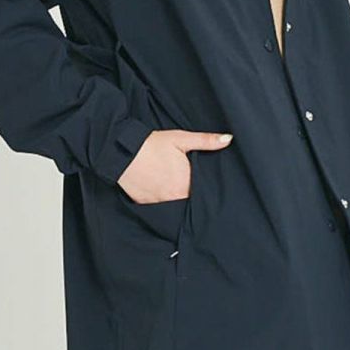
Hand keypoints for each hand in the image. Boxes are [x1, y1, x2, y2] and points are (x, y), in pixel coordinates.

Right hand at [118, 129, 233, 203]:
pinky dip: (162, 204)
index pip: (203, 195)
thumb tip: (228, 139)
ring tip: (178, 193)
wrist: (121, 151)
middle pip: (189, 203)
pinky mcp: (145, 205)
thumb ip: (206, 141)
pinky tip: (163, 195)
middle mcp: (173, 197)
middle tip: (194, 191)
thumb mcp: (181, 139)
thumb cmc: (152, 144)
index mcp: (185, 183)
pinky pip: (159, 210)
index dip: (207, 192)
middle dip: (194, 199)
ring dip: (178, 202)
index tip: (209, 189)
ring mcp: (158, 203)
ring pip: (174, 208)